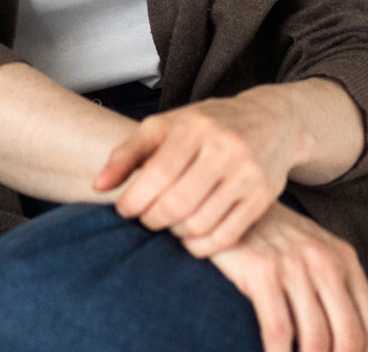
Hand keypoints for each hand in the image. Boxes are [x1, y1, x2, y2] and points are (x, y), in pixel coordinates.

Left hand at [92, 88, 297, 254]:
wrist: (270, 121)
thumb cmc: (206, 125)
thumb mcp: (164, 126)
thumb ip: (127, 153)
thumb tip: (97, 186)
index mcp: (194, 127)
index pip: (157, 174)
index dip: (134, 199)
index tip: (124, 209)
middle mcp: (224, 148)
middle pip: (177, 203)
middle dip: (153, 219)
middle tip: (146, 219)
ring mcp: (246, 174)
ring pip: (200, 223)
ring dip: (175, 232)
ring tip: (167, 223)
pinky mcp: (263, 197)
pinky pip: (226, 236)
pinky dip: (201, 246)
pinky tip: (190, 237)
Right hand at [208, 202, 367, 351]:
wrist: (225, 197)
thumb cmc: (266, 233)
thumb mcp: (310, 249)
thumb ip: (332, 284)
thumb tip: (346, 338)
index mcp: (343, 258)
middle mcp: (324, 260)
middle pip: (349, 335)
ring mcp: (293, 265)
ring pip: (316, 338)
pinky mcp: (262, 270)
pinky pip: (278, 329)